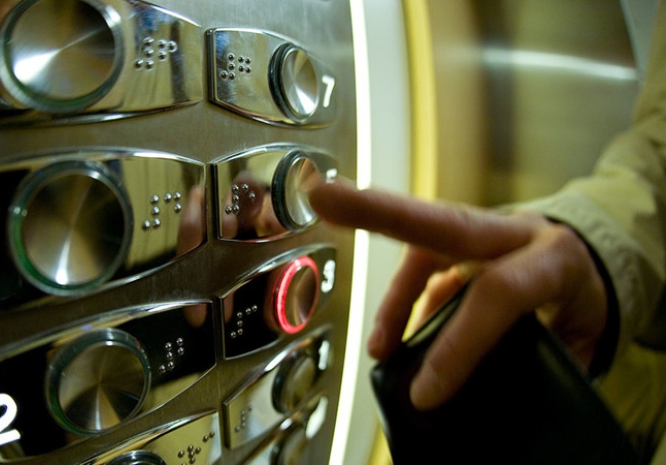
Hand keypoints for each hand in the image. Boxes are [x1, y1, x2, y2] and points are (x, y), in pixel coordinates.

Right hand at [309, 180, 607, 410]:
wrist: (594, 254)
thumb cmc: (587, 296)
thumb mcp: (585, 334)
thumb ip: (544, 358)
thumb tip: (502, 402)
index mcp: (551, 257)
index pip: (497, 294)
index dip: (457, 345)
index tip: (426, 393)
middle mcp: (510, 232)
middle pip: (439, 219)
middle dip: (377, 209)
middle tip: (323, 197)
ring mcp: (481, 231)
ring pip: (422, 242)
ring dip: (389, 289)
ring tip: (379, 349)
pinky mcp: (460, 241)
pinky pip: (421, 266)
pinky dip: (402, 302)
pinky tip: (394, 341)